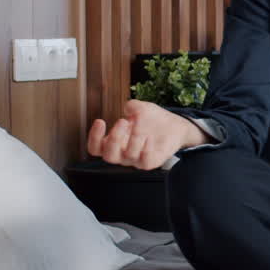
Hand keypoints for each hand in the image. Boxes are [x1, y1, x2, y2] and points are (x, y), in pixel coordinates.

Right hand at [86, 99, 205, 169]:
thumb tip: (128, 108)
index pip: (96, 148)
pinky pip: (144, 163)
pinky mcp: (151, 162)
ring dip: (133, 140)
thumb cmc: (153, 119)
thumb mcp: (141, 108)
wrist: (175, 126)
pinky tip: (149, 139)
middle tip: (122, 121)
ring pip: (127, 157)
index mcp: (115, 142)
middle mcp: (123, 153)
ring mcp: (137, 160)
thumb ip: (132, 106)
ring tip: (140, 127)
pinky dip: (145, 151)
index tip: (100, 121)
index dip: (94, 137)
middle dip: (114, 138)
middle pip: (108, 156)